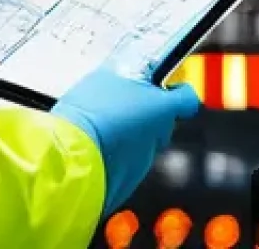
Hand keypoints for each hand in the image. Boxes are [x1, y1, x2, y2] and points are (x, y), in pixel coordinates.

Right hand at [50, 67, 200, 216]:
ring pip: (141, 142)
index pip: (187, 99)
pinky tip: (92, 143)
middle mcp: (158, 137)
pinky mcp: (126, 182)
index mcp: (161, 109)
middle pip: (161, 121)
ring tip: (98, 122)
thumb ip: (125, 78)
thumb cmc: (90, 111)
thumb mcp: (105, 78)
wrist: (71, 155)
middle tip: (119, 100)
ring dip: (126, 132)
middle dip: (144, 111)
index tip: (167, 86)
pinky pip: (124, 161)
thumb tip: (129, 76)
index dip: (178, 92)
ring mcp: (143, 162)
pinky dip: (113, 152)